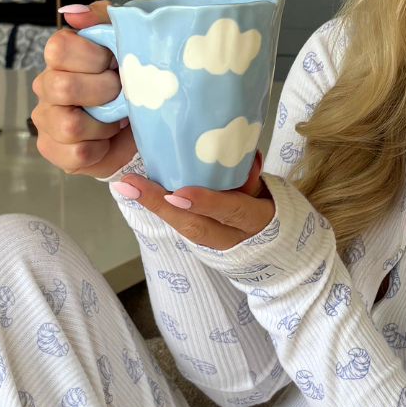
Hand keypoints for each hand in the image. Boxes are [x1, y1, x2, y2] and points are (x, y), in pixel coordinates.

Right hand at [31, 1, 137, 176]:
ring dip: (104, 125)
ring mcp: (46, 120)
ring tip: (115, 120)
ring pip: (69, 125)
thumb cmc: (132, 80)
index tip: (113, 63)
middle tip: (120, 95)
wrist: (145, 126)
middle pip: (61, 88)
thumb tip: (72, 14)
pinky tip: (106, 141)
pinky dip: (101, 149)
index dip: (93, 58)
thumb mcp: (126, 41)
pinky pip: (77, 153)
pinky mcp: (53, 150)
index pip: (58, 48)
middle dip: (104, 94)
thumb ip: (102, 19)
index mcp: (60, 57)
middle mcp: (45, 86)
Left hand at [111, 151, 275, 250]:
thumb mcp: (270, 192)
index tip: (178, 194)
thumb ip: (253, 177)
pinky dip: (160, 208)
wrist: (277, 251)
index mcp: (257, 221)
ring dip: (153, 206)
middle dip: (161, 205)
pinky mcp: (202, 244)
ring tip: (127, 186)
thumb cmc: (271, 210)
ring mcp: (216, 245)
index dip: (206, 203)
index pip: (232, 211)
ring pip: (183, 228)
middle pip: (195, 226)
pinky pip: (180, 225)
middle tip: (130, 185)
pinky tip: (136, 192)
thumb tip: (246, 155)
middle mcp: (234, 238)